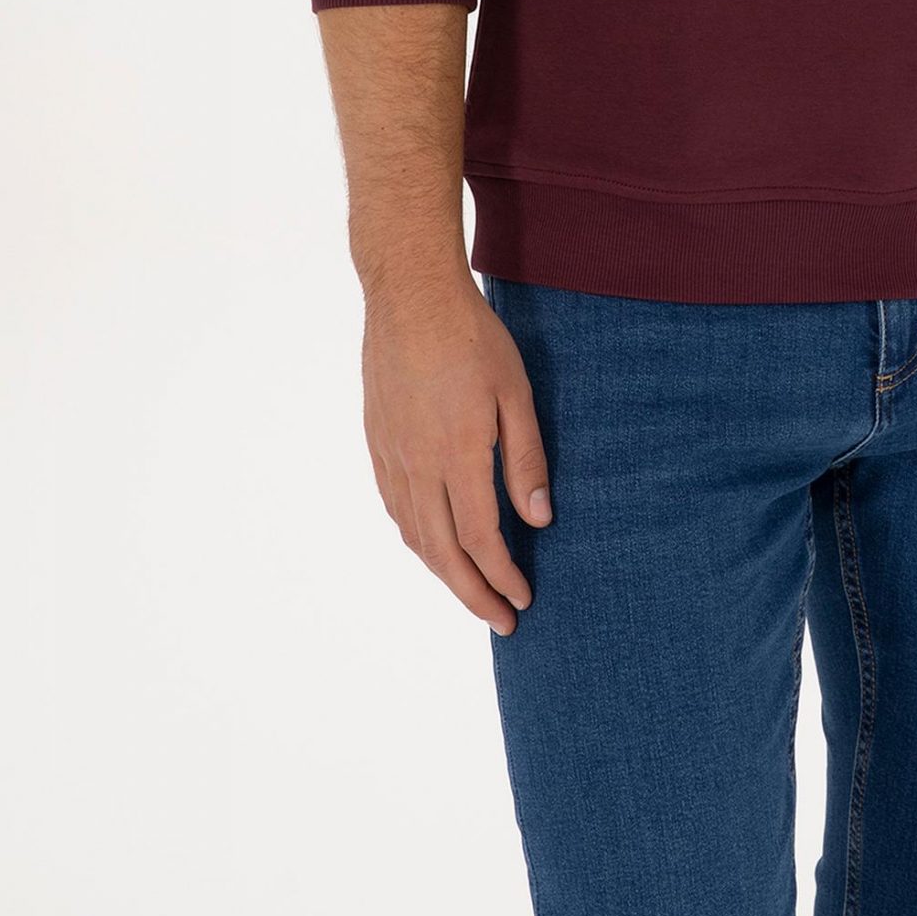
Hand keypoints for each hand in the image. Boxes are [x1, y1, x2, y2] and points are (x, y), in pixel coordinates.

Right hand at [361, 271, 552, 632]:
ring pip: (415, 535)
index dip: (502, 577)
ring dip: (444, 571)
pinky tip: (432, 543)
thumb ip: (526, 459)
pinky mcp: (378, 442)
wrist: (409, 296)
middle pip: (443, 552)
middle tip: (501, 620)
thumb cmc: (472, 338)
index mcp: (458, 455)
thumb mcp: (516, 392)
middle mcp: (418, 465)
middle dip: (473, 593)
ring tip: (472, 589)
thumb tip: (538, 519)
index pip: (480, 540)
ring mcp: (392, 455)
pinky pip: (396, 507)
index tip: (523, 600)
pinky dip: (417, 538)